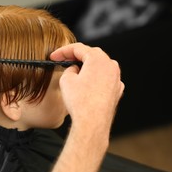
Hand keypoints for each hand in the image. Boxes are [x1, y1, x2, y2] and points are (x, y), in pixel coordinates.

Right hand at [37, 43, 123, 171]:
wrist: (92, 123)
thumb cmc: (80, 102)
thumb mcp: (66, 80)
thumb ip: (69, 69)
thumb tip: (75, 70)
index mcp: (98, 59)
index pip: (78, 48)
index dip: (63, 51)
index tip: (54, 56)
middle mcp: (111, 66)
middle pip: (91, 54)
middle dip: (76, 56)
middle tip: (63, 60)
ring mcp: (116, 78)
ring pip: (99, 66)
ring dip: (86, 66)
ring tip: (74, 71)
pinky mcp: (116, 90)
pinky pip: (104, 78)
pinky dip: (94, 77)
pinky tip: (85, 84)